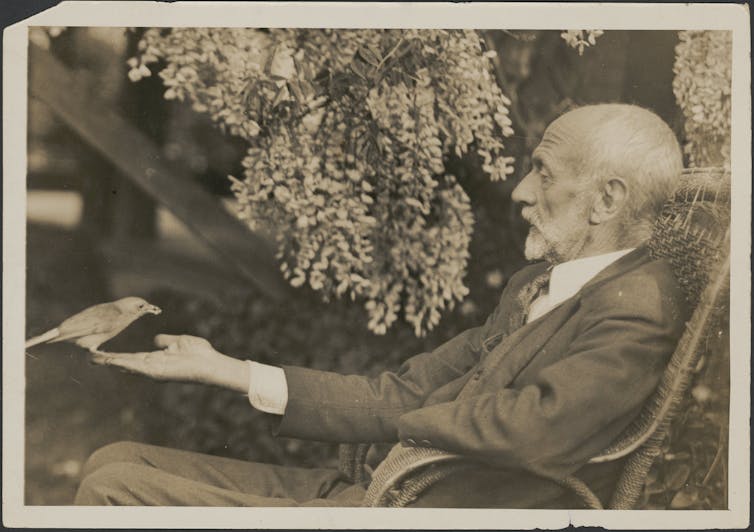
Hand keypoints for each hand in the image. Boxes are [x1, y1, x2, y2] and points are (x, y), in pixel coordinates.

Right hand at [91, 334, 249, 392]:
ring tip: (94, 359)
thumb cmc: (199, 354)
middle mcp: (152, 367)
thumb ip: (165, 341)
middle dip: (108, 361)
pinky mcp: (158, 372)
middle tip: (90, 357)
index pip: (132, 357)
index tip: (101, 353)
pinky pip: (138, 367)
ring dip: (111, 362)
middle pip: (125, 363)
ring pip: (128, 365)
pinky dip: (124, 363)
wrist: (211, 363)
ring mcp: (154, 370)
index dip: (117, 356)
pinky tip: (112, 361)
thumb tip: (155, 339)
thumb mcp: (178, 342)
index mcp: (156, 360)